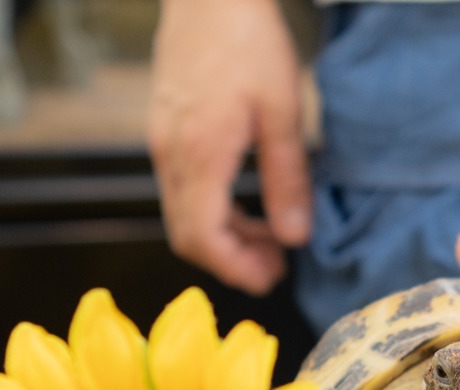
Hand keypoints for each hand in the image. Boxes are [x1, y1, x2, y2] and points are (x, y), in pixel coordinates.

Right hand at [149, 0, 310, 294]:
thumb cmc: (248, 41)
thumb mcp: (282, 112)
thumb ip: (287, 179)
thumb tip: (296, 237)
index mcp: (200, 154)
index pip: (204, 238)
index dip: (236, 269)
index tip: (271, 278)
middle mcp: (171, 154)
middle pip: (187, 236)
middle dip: (231, 261)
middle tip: (276, 265)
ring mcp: (163, 143)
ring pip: (183, 215)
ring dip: (224, 237)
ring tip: (269, 238)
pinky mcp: (166, 131)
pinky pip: (181, 190)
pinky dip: (213, 211)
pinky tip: (246, 204)